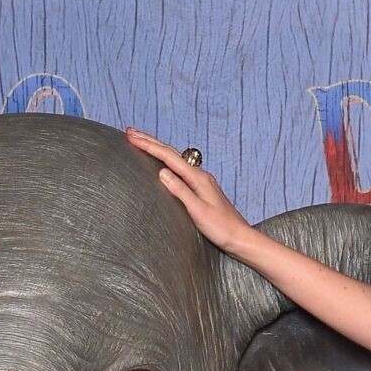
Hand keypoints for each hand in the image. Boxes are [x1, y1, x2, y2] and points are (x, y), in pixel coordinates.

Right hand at [124, 128, 252, 255]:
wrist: (240, 238)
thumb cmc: (222, 229)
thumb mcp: (198, 211)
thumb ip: (180, 191)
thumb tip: (161, 172)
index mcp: (198, 178)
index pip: (169, 157)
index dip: (148, 146)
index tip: (131, 137)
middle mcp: (200, 176)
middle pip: (171, 153)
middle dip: (149, 141)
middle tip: (130, 132)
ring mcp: (201, 181)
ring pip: (175, 159)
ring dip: (157, 148)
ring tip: (141, 141)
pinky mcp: (201, 189)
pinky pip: (179, 168)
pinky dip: (166, 160)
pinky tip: (163, 162)